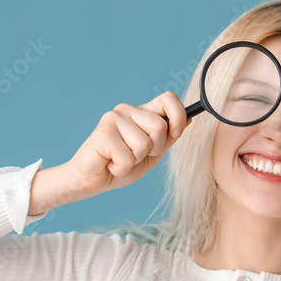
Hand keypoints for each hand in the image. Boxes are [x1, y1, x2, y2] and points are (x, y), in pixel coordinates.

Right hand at [63, 91, 189, 195]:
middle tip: (134, 155)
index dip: (178, 116)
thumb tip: (189, 119)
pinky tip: (110, 164)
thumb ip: (168, 138)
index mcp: (141, 113)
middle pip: (160, 126)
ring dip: (135, 160)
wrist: (91, 181)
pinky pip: (128, 157)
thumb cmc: (120, 166)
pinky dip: (122, 168)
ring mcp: (113, 118)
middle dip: (154, 149)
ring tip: (120, 159)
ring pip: (145, 144)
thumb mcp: (152, 154)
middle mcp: (127, 110)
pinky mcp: (103, 132)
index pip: (168, 98)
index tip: (176, 134)